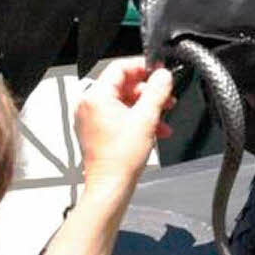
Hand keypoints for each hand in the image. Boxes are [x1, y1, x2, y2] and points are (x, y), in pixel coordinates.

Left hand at [75, 57, 173, 187]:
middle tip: (166, 97)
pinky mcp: (96, 131)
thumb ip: (157, 91)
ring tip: (163, 116)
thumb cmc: (120, 159)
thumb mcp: (146, 118)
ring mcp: (91, 119)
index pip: (120, 67)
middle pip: (123, 85)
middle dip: (148, 91)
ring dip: (146, 107)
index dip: (143, 67)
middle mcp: (89, 105)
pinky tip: (154, 129)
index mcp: (95, 97)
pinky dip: (137, 118)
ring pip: (123, 101)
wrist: (111, 187)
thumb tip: (163, 75)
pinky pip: (119, 115)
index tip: (159, 72)